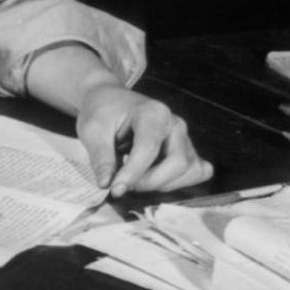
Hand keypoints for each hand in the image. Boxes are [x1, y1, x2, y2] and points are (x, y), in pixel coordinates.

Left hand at [73, 83, 212, 197]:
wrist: (111, 101)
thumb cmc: (102, 113)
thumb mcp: (92, 131)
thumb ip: (101, 158)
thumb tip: (107, 184)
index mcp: (153, 113)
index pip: (149, 149)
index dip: (133, 174)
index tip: (115, 189)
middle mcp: (175, 124)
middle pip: (178, 163)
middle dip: (150, 181)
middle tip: (124, 183)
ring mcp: (185, 137)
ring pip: (189, 170)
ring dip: (163, 184)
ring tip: (137, 178)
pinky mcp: (188, 150)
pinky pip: (198, 172)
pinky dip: (180, 182)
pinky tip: (157, 178)